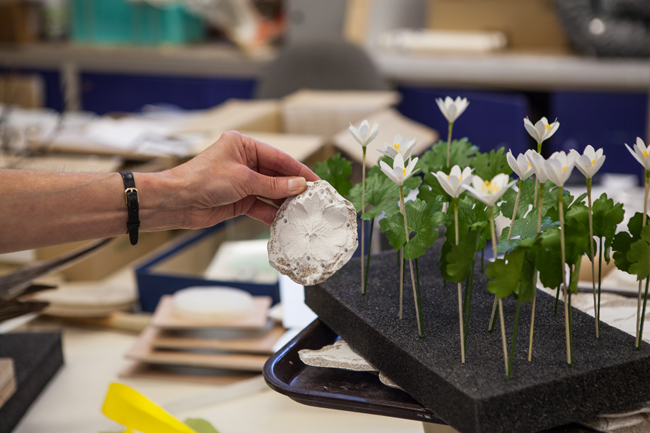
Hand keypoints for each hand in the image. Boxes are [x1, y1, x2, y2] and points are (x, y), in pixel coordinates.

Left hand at [165, 131, 319, 226]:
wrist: (177, 202)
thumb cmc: (202, 180)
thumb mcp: (243, 180)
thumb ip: (273, 185)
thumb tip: (298, 185)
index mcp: (243, 146)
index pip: (278, 157)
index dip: (298, 170)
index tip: (315, 180)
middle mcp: (243, 162)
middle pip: (276, 175)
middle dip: (292, 188)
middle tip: (312, 198)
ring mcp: (241, 181)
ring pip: (269, 192)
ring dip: (283, 202)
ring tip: (301, 211)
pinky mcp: (237, 199)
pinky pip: (260, 205)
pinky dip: (270, 213)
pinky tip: (283, 220)